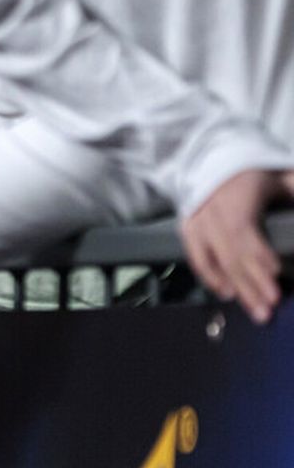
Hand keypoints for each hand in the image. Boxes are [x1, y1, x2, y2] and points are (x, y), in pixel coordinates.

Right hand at [181, 169, 293, 322]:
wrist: (213, 159)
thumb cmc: (254, 171)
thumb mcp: (280, 176)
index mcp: (235, 196)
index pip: (242, 229)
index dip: (258, 252)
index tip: (275, 272)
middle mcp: (211, 211)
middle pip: (230, 252)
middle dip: (251, 282)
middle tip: (268, 307)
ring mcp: (197, 221)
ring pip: (215, 260)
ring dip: (235, 286)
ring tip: (255, 309)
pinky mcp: (188, 228)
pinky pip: (196, 257)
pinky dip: (210, 276)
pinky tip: (226, 293)